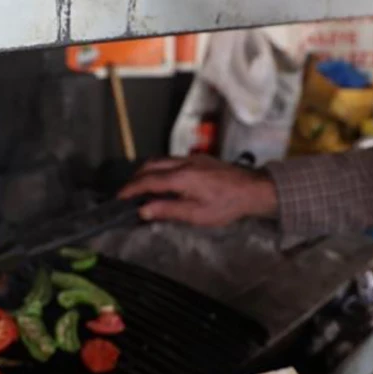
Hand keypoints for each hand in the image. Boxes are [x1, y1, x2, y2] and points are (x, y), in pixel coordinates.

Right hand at [116, 156, 278, 225]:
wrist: (253, 189)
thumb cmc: (227, 206)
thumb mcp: (197, 215)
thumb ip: (168, 210)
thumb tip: (143, 210)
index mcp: (182, 177)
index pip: (148, 181)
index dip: (130, 189)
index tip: (118, 197)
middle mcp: (184, 163)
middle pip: (151, 165)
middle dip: (135, 178)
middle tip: (127, 193)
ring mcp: (192, 158)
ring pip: (161, 160)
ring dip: (147, 172)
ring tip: (141, 188)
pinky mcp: (199, 159)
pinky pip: (172, 160)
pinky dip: (160, 169)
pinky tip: (163, 181)